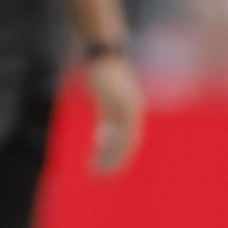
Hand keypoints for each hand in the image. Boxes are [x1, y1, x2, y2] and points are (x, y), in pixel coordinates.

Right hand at [85, 52, 143, 173]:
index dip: (119, 156)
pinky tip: (94, 155)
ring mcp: (125, 107)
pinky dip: (105, 148)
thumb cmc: (102, 74)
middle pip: (129, 144)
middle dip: (115, 161)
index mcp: (133, 110)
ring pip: (122, 142)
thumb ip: (108, 118)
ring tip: (96, 171)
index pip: (130, 140)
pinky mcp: (115, 104)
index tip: (105, 166)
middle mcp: (133, 110)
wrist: (101, 53)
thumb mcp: (107, 101)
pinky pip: (113, 132)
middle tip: (101, 174)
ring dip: (109, 159)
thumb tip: (103, 136)